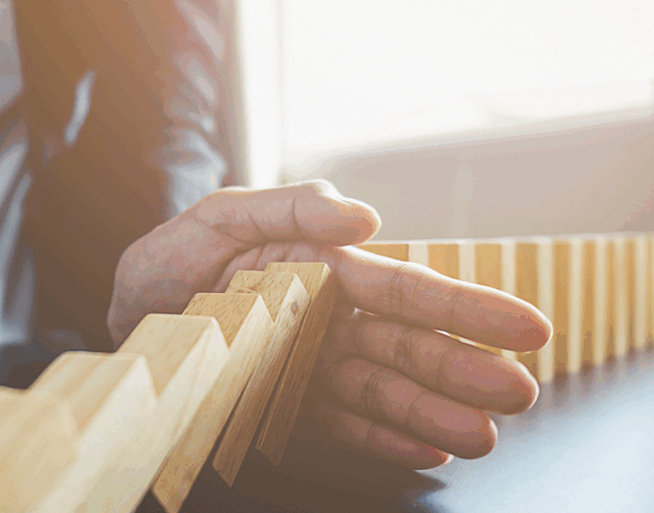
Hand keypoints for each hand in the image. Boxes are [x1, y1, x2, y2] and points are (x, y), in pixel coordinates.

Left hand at [108, 180, 549, 467]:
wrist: (125, 315)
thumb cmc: (173, 259)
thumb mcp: (219, 216)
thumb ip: (289, 206)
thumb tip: (366, 216)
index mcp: (321, 268)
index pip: (402, 289)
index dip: (465, 309)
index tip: (527, 326)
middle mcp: (326, 320)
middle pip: (405, 345)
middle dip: (462, 369)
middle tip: (519, 394)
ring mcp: (308, 366)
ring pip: (381, 390)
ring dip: (431, 412)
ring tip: (481, 436)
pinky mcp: (283, 405)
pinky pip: (338, 422)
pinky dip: (379, 436)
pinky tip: (424, 447)